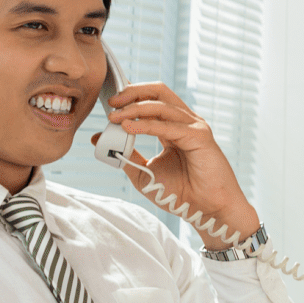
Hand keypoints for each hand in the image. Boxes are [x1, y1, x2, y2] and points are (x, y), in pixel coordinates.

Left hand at [96, 81, 257, 249]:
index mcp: (174, 127)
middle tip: (111, 102)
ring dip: (134, 109)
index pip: (151, 99)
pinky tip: (128, 128)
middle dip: (132, 92)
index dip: (130, 96)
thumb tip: (98, 138)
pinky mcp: (200, 136)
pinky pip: (168, 126)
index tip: (108, 102)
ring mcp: (194, 127)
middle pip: (158, 92)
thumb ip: (125, 153)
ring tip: (113, 118)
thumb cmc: (181, 192)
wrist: (205, 210)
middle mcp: (185, 122)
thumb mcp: (143, 171)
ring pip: (161, 105)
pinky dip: (145, 125)